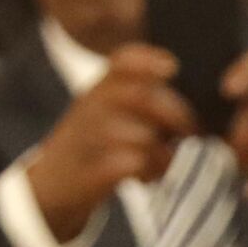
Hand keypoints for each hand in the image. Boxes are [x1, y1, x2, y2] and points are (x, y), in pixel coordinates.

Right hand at [26, 44, 196, 242]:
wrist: (53, 187)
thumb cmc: (95, 149)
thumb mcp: (110, 117)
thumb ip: (142, 103)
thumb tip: (194, 109)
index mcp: (99, 90)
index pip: (121, 61)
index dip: (148, 59)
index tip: (173, 67)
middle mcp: (91, 107)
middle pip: (141, 97)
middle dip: (176, 114)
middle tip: (193, 133)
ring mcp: (87, 139)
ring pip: (140, 134)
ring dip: (164, 151)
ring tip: (167, 162)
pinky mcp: (88, 172)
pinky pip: (130, 164)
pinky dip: (149, 171)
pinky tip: (149, 178)